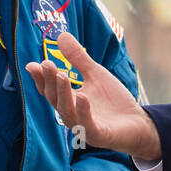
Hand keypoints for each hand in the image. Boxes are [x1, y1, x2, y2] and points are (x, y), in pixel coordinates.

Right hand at [25, 32, 161, 160]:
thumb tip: (61, 35)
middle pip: (55, 99)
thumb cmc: (113, 101)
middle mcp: (72, 115)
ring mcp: (84, 127)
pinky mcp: (99, 135)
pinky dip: (83, 112)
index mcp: (69, 101)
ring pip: (67, 112)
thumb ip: (78, 58)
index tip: (33, 65)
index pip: (49, 90)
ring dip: (63, 94)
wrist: (138, 122)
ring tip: (62, 75)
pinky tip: (82, 96)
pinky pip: (88, 125)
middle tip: (47, 64)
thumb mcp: (95, 74)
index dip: (40, 78)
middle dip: (50, 82)